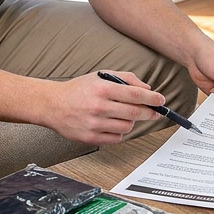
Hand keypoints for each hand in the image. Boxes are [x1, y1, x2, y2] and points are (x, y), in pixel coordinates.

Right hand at [40, 71, 163, 145]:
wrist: (52, 104)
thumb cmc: (78, 89)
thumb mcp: (101, 75)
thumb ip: (126, 79)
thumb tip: (147, 89)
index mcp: (102, 89)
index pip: (135, 94)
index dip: (152, 98)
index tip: (161, 100)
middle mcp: (99, 106)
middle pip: (135, 113)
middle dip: (149, 112)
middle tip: (155, 111)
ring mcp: (94, 124)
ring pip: (127, 127)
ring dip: (132, 121)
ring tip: (124, 115)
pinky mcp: (90, 138)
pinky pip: (116, 138)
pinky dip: (120, 131)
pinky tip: (113, 123)